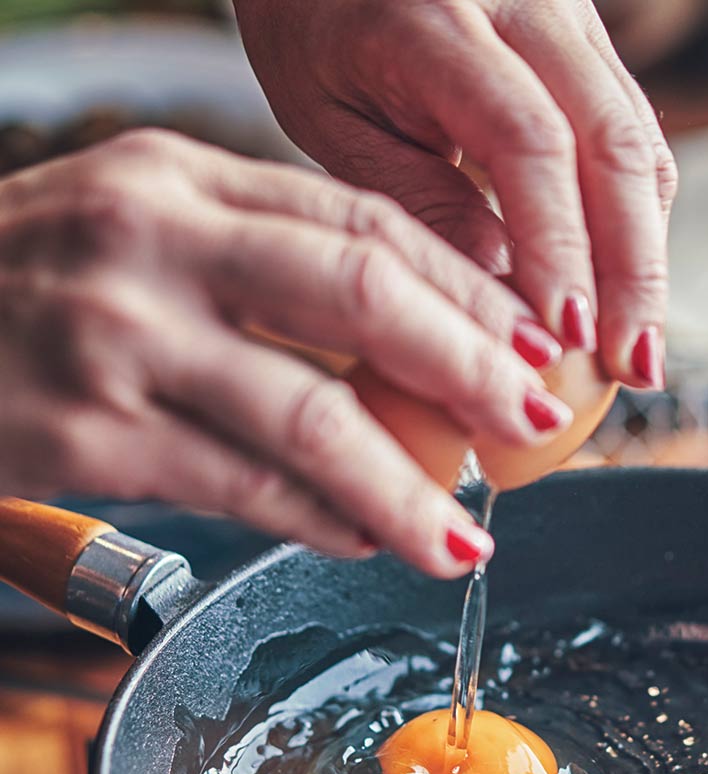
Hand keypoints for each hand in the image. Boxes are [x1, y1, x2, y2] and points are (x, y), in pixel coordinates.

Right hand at [0, 130, 573, 575]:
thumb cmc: (35, 288)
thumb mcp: (145, 233)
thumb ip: (264, 264)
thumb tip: (413, 343)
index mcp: (183, 177)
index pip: (365, 222)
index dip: (469, 289)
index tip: (535, 343)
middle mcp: (153, 239)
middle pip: (360, 296)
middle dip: (470, 368)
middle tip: (534, 422)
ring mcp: (117, 336)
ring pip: (312, 416)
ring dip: (408, 488)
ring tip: (464, 536)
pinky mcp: (88, 436)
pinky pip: (245, 491)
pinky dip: (321, 524)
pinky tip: (365, 540)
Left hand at [234, 0, 676, 388]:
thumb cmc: (315, 30)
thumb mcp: (334, 119)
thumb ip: (420, 200)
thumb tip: (508, 302)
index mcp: (439, 13)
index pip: (529, 141)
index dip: (559, 248)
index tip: (566, 338)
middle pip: (615, 145)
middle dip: (634, 271)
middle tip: (635, 368)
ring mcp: (572, 15)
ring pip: (640, 146)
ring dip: (647, 258)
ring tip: (638, 351)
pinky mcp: (592, 43)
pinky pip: (635, 139)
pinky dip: (635, 225)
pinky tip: (623, 295)